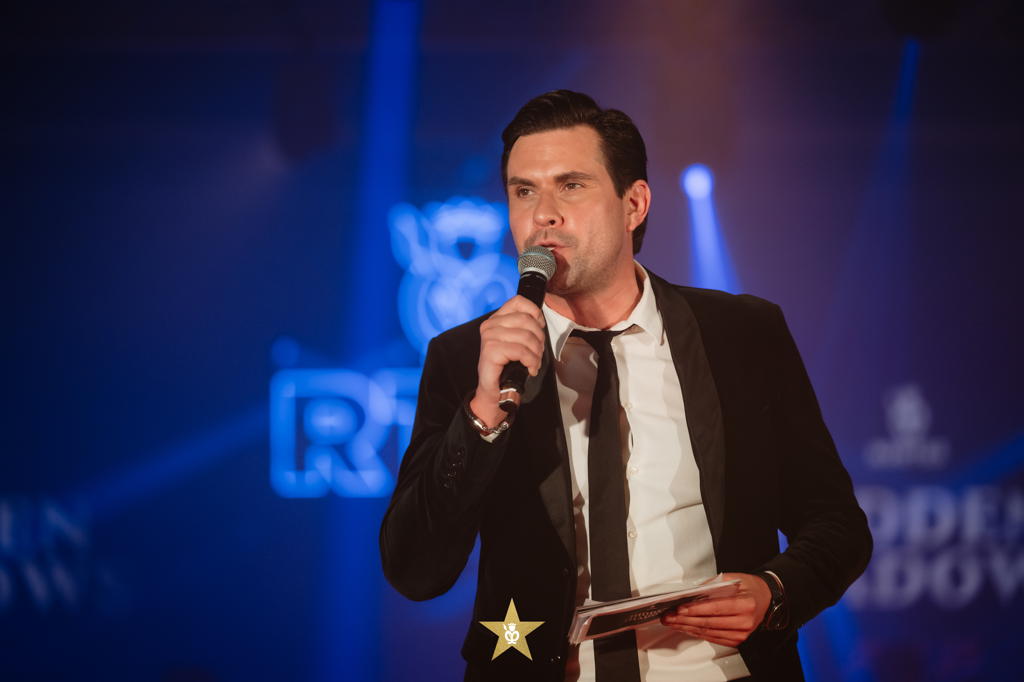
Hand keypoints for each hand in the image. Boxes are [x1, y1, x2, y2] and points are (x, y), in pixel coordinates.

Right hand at [469, 295, 545, 426]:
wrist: (494, 391)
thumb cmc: (507, 367)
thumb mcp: (517, 342)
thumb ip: (524, 328)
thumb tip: (540, 320)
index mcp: (496, 319)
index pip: (519, 302)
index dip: (535, 313)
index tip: (539, 328)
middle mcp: (490, 325)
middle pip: (526, 320)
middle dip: (539, 338)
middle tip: (538, 353)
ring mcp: (489, 337)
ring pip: (526, 337)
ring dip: (536, 353)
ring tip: (534, 363)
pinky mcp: (491, 350)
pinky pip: (521, 351)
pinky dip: (531, 361)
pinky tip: (530, 369)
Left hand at [659, 573, 770, 646]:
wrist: (765, 598)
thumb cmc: (749, 587)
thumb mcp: (733, 578)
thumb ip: (713, 584)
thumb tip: (692, 592)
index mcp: (746, 604)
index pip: (716, 608)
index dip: (696, 609)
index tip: (679, 608)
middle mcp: (745, 621)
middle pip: (709, 622)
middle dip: (685, 619)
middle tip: (669, 616)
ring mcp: (741, 633)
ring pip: (709, 631)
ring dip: (687, 627)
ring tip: (672, 622)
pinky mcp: (737, 640)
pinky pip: (713, 637)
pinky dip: (697, 632)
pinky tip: (685, 627)